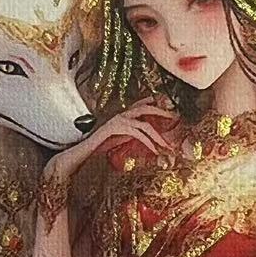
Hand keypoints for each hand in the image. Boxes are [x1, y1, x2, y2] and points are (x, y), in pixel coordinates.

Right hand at [47, 96, 177, 179]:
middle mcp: (120, 114)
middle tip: (174, 118)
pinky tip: (153, 150)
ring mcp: (117, 120)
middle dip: (161, 112)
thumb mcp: (118, 139)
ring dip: (158, 135)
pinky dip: (147, 141)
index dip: (152, 102)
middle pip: (145, 107)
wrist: (81, 153)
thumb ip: (129, 135)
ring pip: (144, 123)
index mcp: (120, 115)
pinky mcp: (115, 128)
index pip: (139, 104)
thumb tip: (143, 137)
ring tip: (166, 145)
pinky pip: (136, 132)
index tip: (165, 106)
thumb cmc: (98, 148)